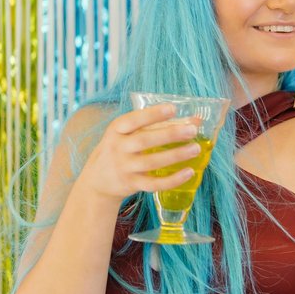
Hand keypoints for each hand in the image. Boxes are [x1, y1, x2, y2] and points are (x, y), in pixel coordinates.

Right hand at [77, 104, 201, 203]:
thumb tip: (196, 119)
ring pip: (151, 163)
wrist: (98, 179)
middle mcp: (118, 148)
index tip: (173, 108)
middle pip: (144, 141)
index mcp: (117, 129)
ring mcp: (124, 167)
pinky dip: (172, 180)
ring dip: (175, 155)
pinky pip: (154, 184)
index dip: (153, 114)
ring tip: (195, 149)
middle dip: (170, 134)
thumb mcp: (131, 132)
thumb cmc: (122, 148)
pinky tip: (189, 172)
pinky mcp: (132, 184)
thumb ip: (160, 125)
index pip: (133, 120)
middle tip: (192, 130)